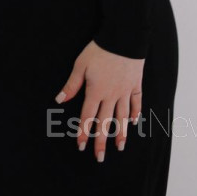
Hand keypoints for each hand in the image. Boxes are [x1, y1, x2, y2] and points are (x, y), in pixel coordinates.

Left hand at [54, 40, 143, 160]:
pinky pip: (136, 102)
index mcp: (96, 91)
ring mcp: (125, 91)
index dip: (83, 132)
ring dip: (121, 133)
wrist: (123, 37)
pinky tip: (134, 122)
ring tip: (119, 147)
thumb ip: (72, 85)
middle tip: (99, 158)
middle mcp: (111, 95)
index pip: (88, 117)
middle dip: (101, 141)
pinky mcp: (136, 84)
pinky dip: (135, 113)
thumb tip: (59, 100)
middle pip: (105, 122)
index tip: (80, 146)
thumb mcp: (80, 65)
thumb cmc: (99, 50)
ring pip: (123, 117)